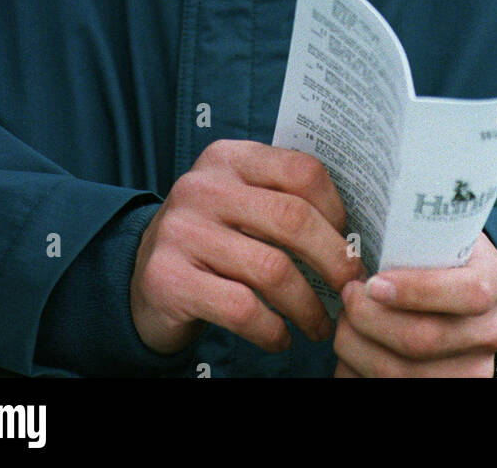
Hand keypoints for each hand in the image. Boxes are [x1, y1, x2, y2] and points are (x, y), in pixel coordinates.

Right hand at [130, 139, 364, 354]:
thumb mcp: (240, 201)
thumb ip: (284, 198)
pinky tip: (280, 338)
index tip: (349, 243)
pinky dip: (273, 330)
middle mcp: (203, 187)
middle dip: (334, 261)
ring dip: (308, 307)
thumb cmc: (212, 238)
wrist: (141, 275)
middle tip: (349, 290)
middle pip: (293, 220)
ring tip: (319, 325)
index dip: (337, 210)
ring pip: (273, 270)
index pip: (301, 170)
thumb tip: (355, 231)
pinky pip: (243, 308)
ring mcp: (182, 231)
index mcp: (229, 158)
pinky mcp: (169, 279)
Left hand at [333, 232, 496, 376]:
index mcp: (494, 281)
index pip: (467, 293)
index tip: (372, 284)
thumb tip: (362, 237)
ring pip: (399, 373)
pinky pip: (388, 389)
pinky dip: (356, 372)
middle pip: (423, 340)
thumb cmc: (440, 256)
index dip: (416, 291)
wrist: (462, 292)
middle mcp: (489, 332)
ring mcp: (471, 370)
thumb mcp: (443, 234)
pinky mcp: (448, 390)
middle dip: (369, 318)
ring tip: (344, 322)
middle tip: (347, 295)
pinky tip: (350, 352)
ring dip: (356, 347)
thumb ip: (417, 233)